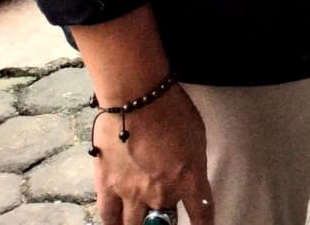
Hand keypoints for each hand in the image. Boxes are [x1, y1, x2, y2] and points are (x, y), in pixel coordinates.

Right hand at [92, 83, 213, 224]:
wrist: (137, 97)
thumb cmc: (173, 109)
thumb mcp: (197, 136)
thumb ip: (193, 162)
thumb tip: (188, 174)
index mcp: (189, 178)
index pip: (201, 213)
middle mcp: (162, 192)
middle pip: (164, 224)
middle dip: (165, 223)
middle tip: (164, 220)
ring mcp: (132, 193)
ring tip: (141, 223)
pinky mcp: (107, 187)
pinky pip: (109, 217)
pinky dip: (114, 223)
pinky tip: (117, 223)